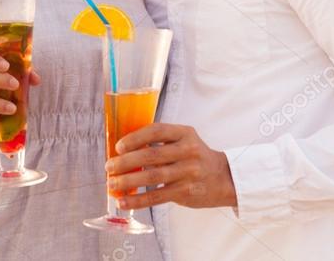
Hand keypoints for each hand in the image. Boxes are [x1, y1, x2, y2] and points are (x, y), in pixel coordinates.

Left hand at [105, 124, 237, 209]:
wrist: (224, 178)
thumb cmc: (194, 156)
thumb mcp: (183, 140)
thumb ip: (160, 142)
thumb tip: (123, 150)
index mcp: (184, 133)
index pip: (156, 131)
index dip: (135, 138)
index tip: (118, 147)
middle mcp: (188, 151)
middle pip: (151, 155)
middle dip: (126, 162)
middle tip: (109, 167)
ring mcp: (188, 172)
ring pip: (152, 177)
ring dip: (128, 181)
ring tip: (112, 184)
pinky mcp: (186, 192)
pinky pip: (157, 197)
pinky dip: (138, 200)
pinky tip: (124, 202)